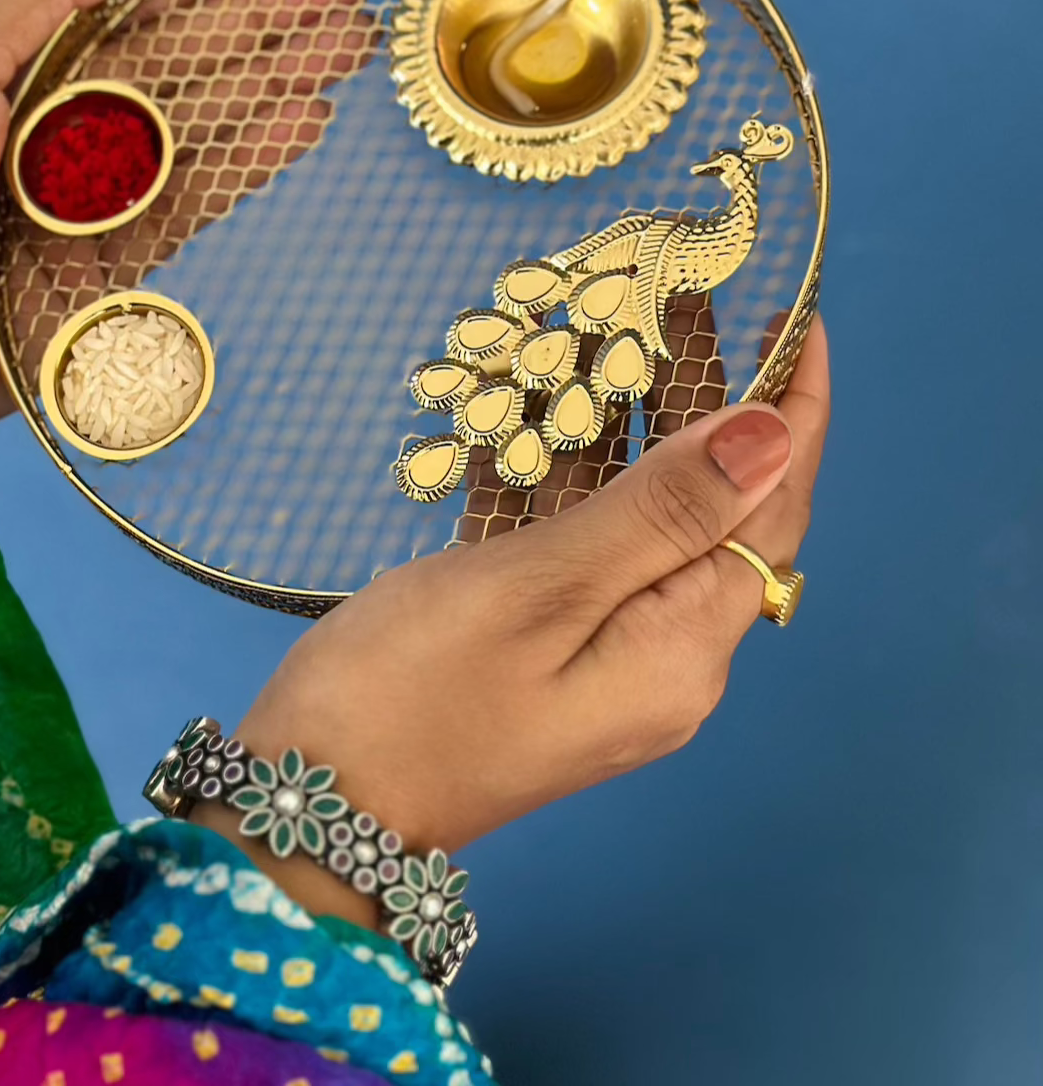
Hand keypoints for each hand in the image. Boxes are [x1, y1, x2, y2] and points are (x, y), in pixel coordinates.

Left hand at [0, 0, 378, 442]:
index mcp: (15, 64)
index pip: (132, 5)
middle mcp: (62, 125)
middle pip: (183, 62)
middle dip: (265, 24)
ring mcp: (95, 196)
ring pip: (204, 126)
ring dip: (277, 82)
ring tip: (348, 47)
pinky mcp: (117, 264)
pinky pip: (197, 200)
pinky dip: (250, 158)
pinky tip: (303, 119)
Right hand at [195, 319, 828, 925]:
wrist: (309, 807)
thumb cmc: (409, 695)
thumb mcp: (537, 588)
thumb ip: (659, 512)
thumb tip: (772, 436)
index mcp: (681, 649)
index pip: (772, 509)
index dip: (795, 409)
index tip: (798, 315)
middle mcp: (662, 658)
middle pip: (709, 509)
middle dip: (705, 401)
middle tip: (679, 300)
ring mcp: (601, 658)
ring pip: (637, 523)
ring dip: (626, 434)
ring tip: (610, 334)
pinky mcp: (543, 653)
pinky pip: (576, 552)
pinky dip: (561, 485)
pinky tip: (528, 420)